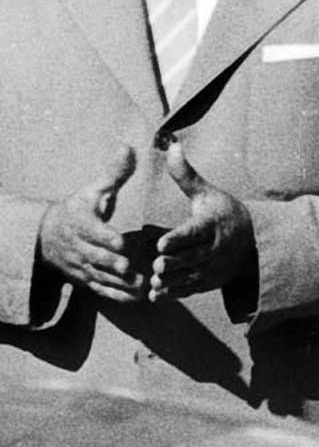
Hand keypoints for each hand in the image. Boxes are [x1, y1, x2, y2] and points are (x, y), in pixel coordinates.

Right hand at [36, 148, 144, 302]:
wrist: (49, 235)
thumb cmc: (79, 208)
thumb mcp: (93, 189)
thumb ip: (114, 173)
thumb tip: (129, 147)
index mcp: (82, 224)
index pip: (93, 232)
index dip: (106, 238)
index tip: (122, 242)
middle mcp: (80, 248)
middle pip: (96, 258)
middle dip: (112, 263)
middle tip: (131, 268)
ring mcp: (82, 266)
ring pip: (100, 276)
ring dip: (119, 283)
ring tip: (141, 286)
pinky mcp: (87, 279)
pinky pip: (101, 289)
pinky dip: (116, 295)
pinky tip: (136, 299)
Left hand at [146, 147, 253, 302]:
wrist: (254, 240)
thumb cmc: (223, 212)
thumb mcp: (207, 193)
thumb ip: (186, 175)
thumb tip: (171, 146)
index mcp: (209, 225)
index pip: (192, 234)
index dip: (177, 240)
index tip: (162, 244)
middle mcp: (211, 249)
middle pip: (187, 259)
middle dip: (171, 263)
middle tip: (157, 264)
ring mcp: (209, 268)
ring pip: (185, 278)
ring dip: (168, 280)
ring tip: (155, 278)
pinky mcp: (206, 283)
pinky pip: (186, 292)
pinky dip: (170, 294)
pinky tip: (155, 293)